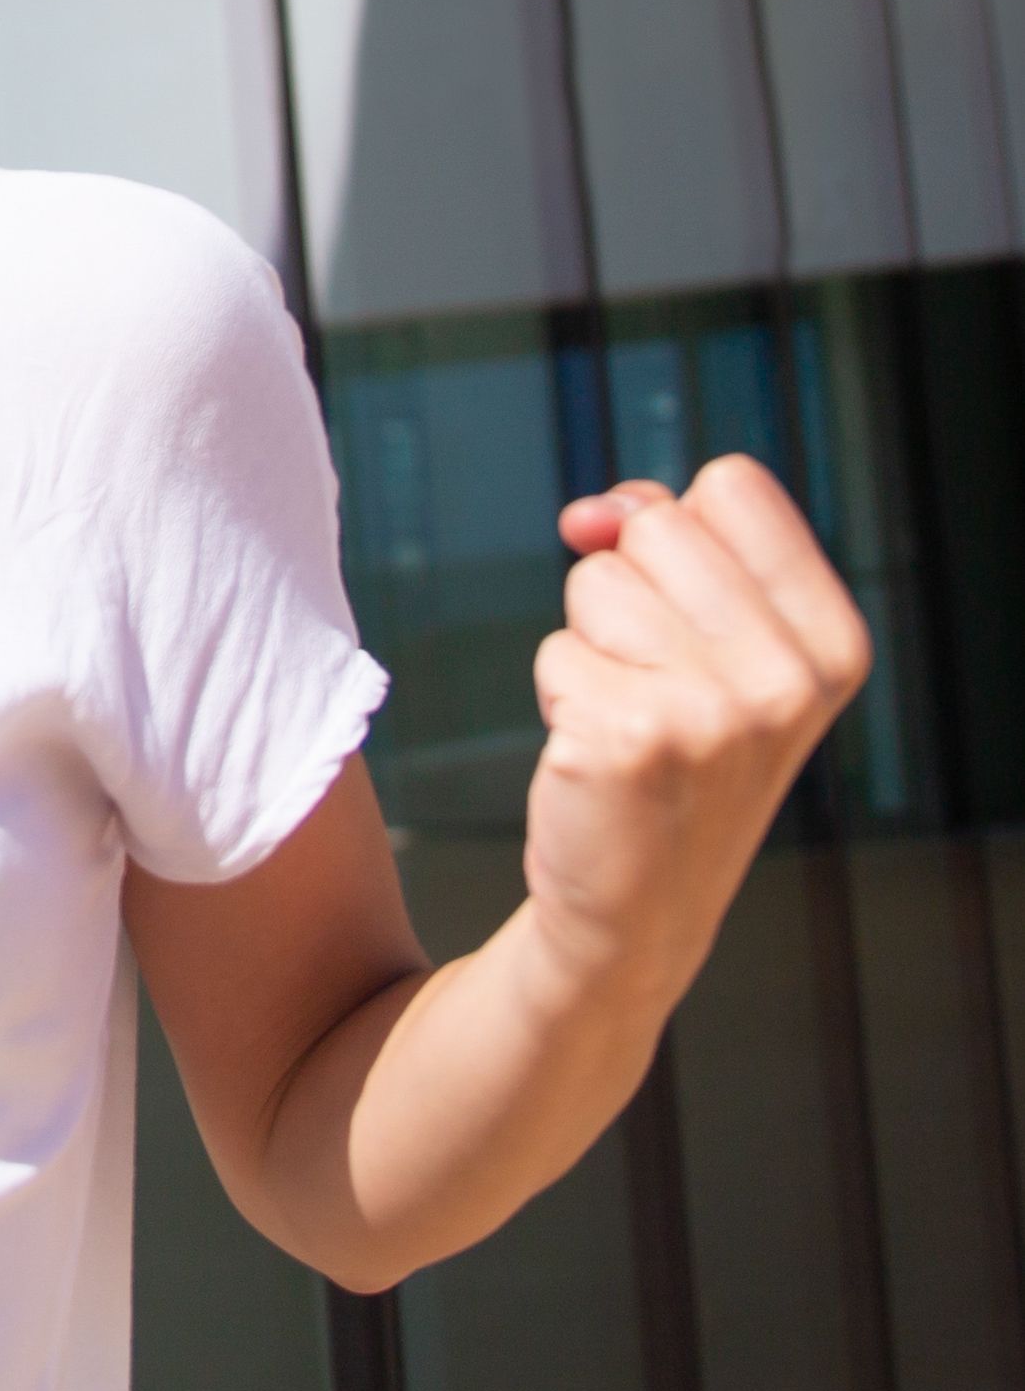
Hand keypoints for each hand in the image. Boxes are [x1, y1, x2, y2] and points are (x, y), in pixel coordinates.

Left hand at [523, 455, 871, 1000]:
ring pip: (595, 583)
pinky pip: (555, 651)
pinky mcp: (630, 737)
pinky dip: (559, 697)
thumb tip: (590, 513)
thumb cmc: (675, 756)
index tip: (679, 604)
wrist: (642, 906)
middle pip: (654, 525)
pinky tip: (600, 758)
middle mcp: (790, 675)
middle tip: (654, 682)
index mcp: (834, 639)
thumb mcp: (717, 645)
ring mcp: (715, 710)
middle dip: (626, 592)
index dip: (674, 527)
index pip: (732, 484)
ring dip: (591, 646)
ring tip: (631, 719)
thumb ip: (669, 543)